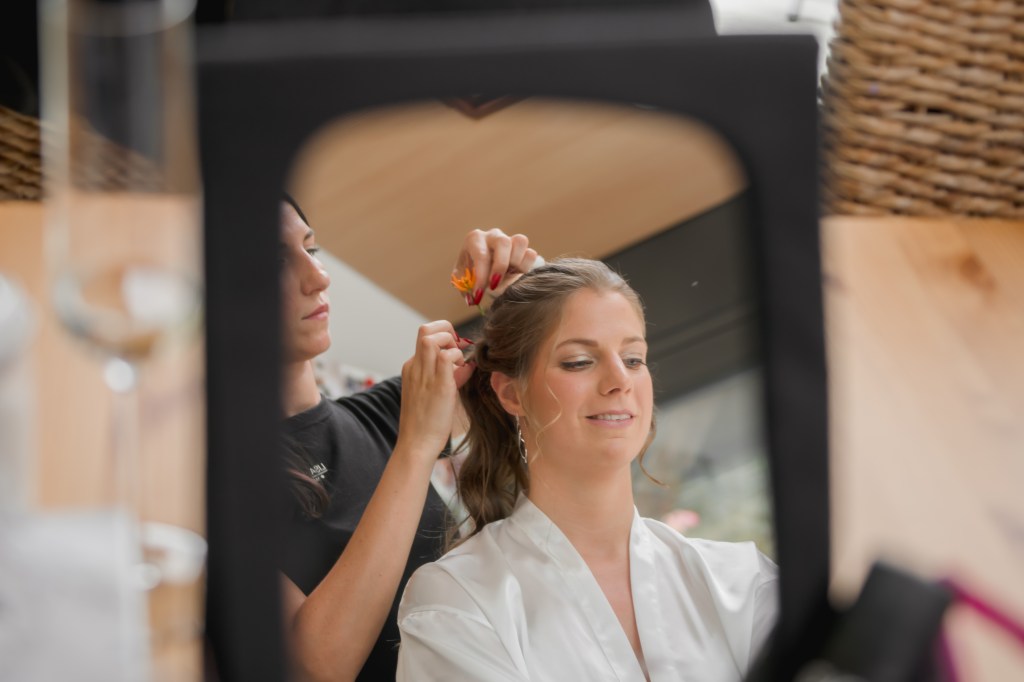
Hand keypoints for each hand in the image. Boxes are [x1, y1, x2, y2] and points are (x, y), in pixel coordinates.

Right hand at [395, 321, 474, 462]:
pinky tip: (464, 373)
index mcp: (411, 368)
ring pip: (432, 338)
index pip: (425, 337)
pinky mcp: (439, 386)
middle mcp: (415, 367)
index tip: (454, 349)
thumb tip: (465, 365)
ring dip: (452, 344)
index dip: (442, 337)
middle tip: (458, 348)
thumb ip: (446, 375)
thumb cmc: (426, 423)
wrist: (416, 444)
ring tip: (459, 364)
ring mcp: (424, 375)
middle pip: (425, 330)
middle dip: (446, 330)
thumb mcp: (432, 393)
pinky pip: (448, 357)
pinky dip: (459, 359)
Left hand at [453, 228, 539, 306]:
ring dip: (515, 263)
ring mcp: (510, 239)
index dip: (481, 276)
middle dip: (501, 266)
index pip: (481, 255)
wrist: (485, 271)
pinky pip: (530, 253)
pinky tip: (515, 274)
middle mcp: (493, 236)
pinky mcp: (523, 249)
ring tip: (505, 275)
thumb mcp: (464, 278)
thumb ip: (465, 287)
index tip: (479, 294)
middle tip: (494, 285)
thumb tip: (471, 298)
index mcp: (475, 240)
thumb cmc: (473, 273)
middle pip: (503, 242)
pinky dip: (525, 266)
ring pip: (520, 242)